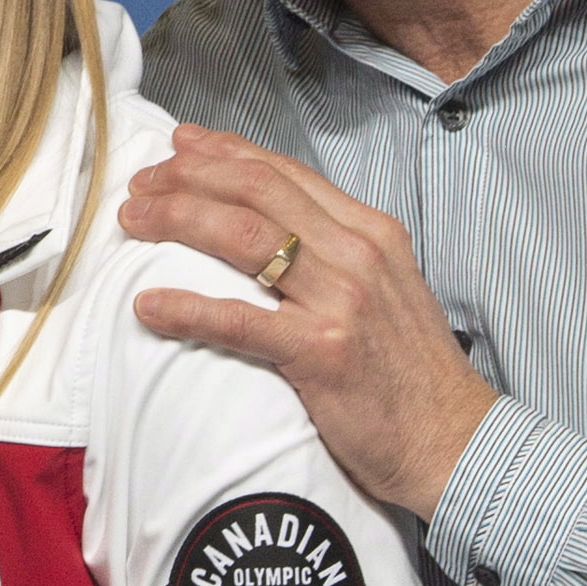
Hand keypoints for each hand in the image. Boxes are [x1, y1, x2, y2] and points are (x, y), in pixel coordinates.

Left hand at [119, 126, 503, 518]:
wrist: (454, 439)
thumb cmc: (408, 371)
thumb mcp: (384, 287)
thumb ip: (334, 251)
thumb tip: (270, 224)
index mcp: (370, 231)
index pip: (284, 173)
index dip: (223, 153)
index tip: (178, 146)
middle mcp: (357, 254)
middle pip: (256, 190)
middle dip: (187, 177)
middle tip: (140, 184)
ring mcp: (342, 301)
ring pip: (244, 237)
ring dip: (177, 220)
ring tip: (132, 222)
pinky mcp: (323, 353)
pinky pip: (240, 321)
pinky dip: (187, 308)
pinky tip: (149, 305)